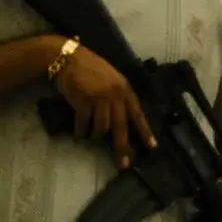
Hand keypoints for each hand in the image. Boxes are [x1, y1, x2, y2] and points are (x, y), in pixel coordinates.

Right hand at [51, 46, 155, 166]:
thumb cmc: (90, 68)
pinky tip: (78, 135)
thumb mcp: (111, 78)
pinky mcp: (83, 102)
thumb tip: (120, 121)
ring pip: (102, 128)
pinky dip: (81, 132)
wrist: (69, 58)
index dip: (145, 132)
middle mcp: (115, 95)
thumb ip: (118, 95)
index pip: (138, 114)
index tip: (152, 147)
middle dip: (122, 147)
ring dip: (95, 136)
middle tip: (124, 163)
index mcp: (125, 89)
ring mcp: (99, 98)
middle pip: (121, 126)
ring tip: (90, 138)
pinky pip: (84, 124)